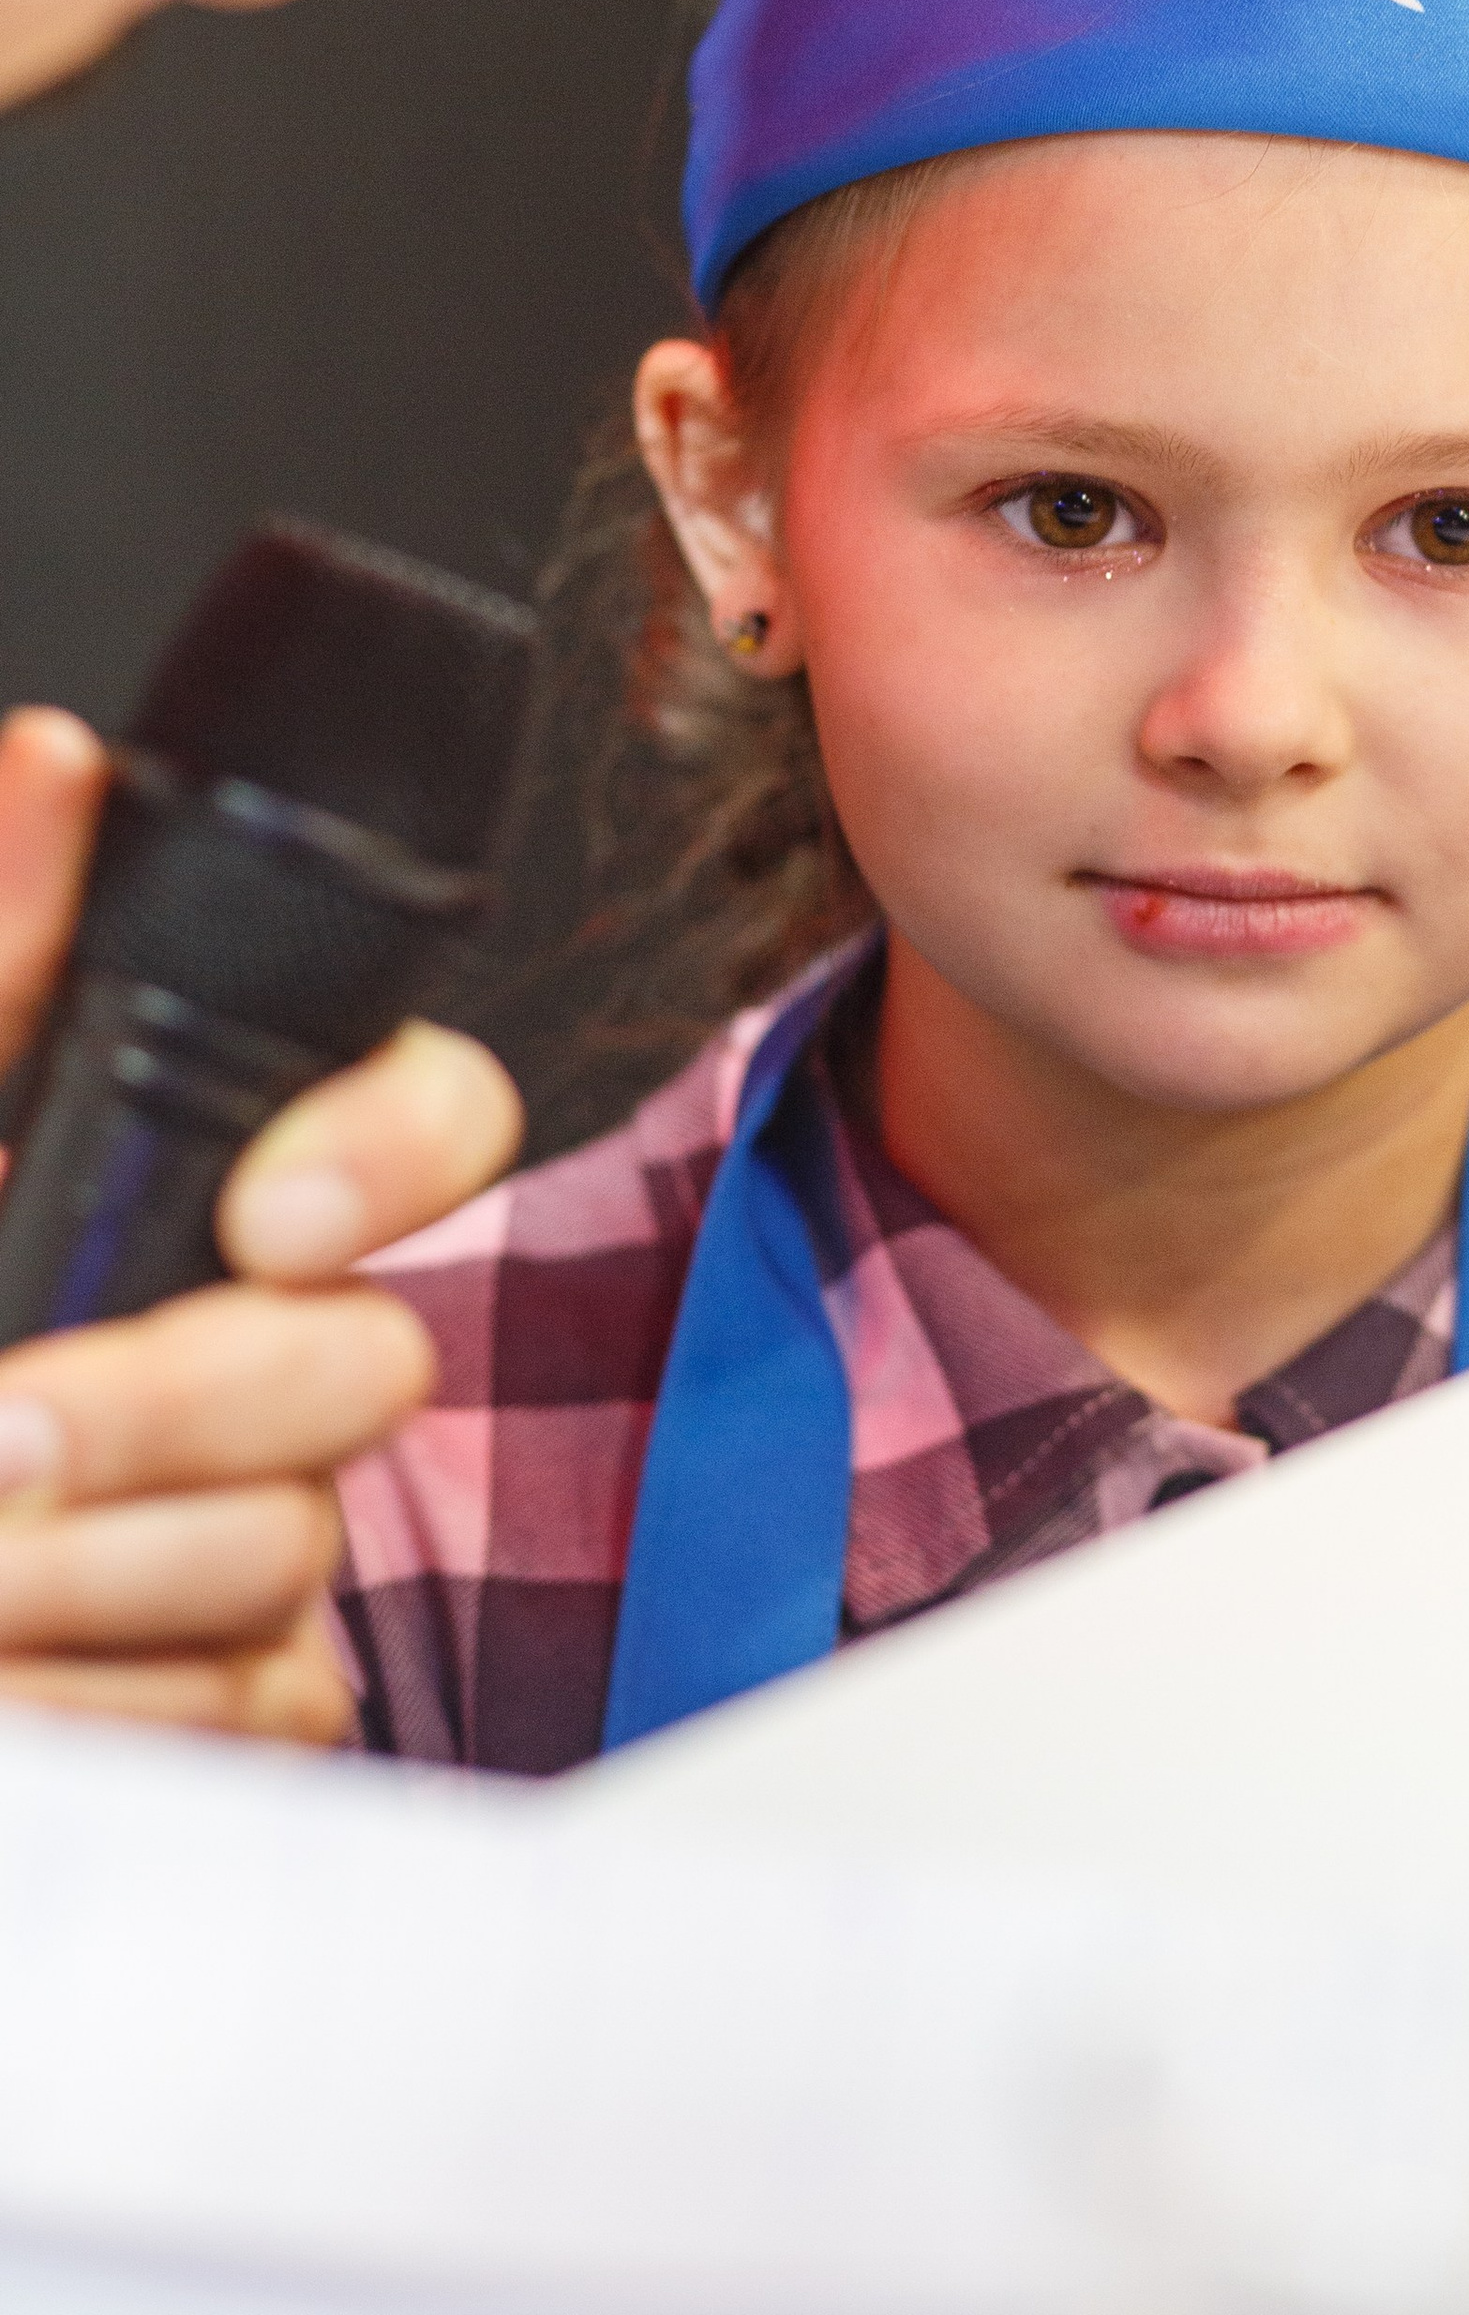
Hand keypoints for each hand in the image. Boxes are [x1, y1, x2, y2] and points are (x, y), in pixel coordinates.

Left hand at [0, 703, 520, 1737]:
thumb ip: (2, 950)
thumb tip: (57, 757)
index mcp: (222, 1181)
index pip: (435, 1117)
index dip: (387, 1156)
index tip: (262, 1214)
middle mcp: (278, 1341)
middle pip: (367, 1355)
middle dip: (171, 1402)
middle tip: (2, 1433)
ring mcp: (286, 1519)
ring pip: (304, 1538)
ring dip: (99, 1568)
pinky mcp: (262, 1692)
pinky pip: (272, 1701)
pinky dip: (119, 1700)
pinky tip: (20, 1680)